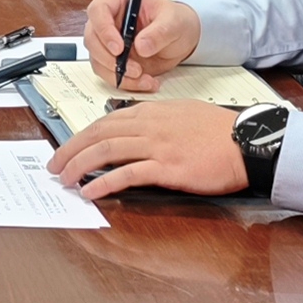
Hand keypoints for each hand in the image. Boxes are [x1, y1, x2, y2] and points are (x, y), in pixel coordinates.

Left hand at [48, 92, 248, 201]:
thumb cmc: (220, 132)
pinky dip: (104, 182)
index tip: (67, 148)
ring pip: (106, 151)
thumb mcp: (183, 114)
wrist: (248, 142)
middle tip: (54, 165)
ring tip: (64, 179)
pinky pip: (128, 173)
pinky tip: (91, 191)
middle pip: (98, 134)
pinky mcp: (168, 167)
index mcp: (152, 112)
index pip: (105, 121)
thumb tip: (134, 129)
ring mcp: (158, 145)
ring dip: (79, 166)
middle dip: (70, 150)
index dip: (81, 136)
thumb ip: (157, 120)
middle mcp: (150, 125)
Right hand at [77, 0, 201, 89]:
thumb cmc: (175, 21)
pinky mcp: (112, 59)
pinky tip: (145, 81)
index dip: (104, 29)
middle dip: (110, 58)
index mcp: (119, 0)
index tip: (119, 48)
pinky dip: (125, 82)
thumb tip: (141, 46)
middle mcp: (109, 19)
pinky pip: (108, 73)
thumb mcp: (173, 22)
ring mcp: (108, 40)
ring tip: (143, 77)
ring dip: (117, 73)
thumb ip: (159, 32)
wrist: (180, 38)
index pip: (99, 10)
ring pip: (97, 59)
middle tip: (134, 69)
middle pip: (92, 38)